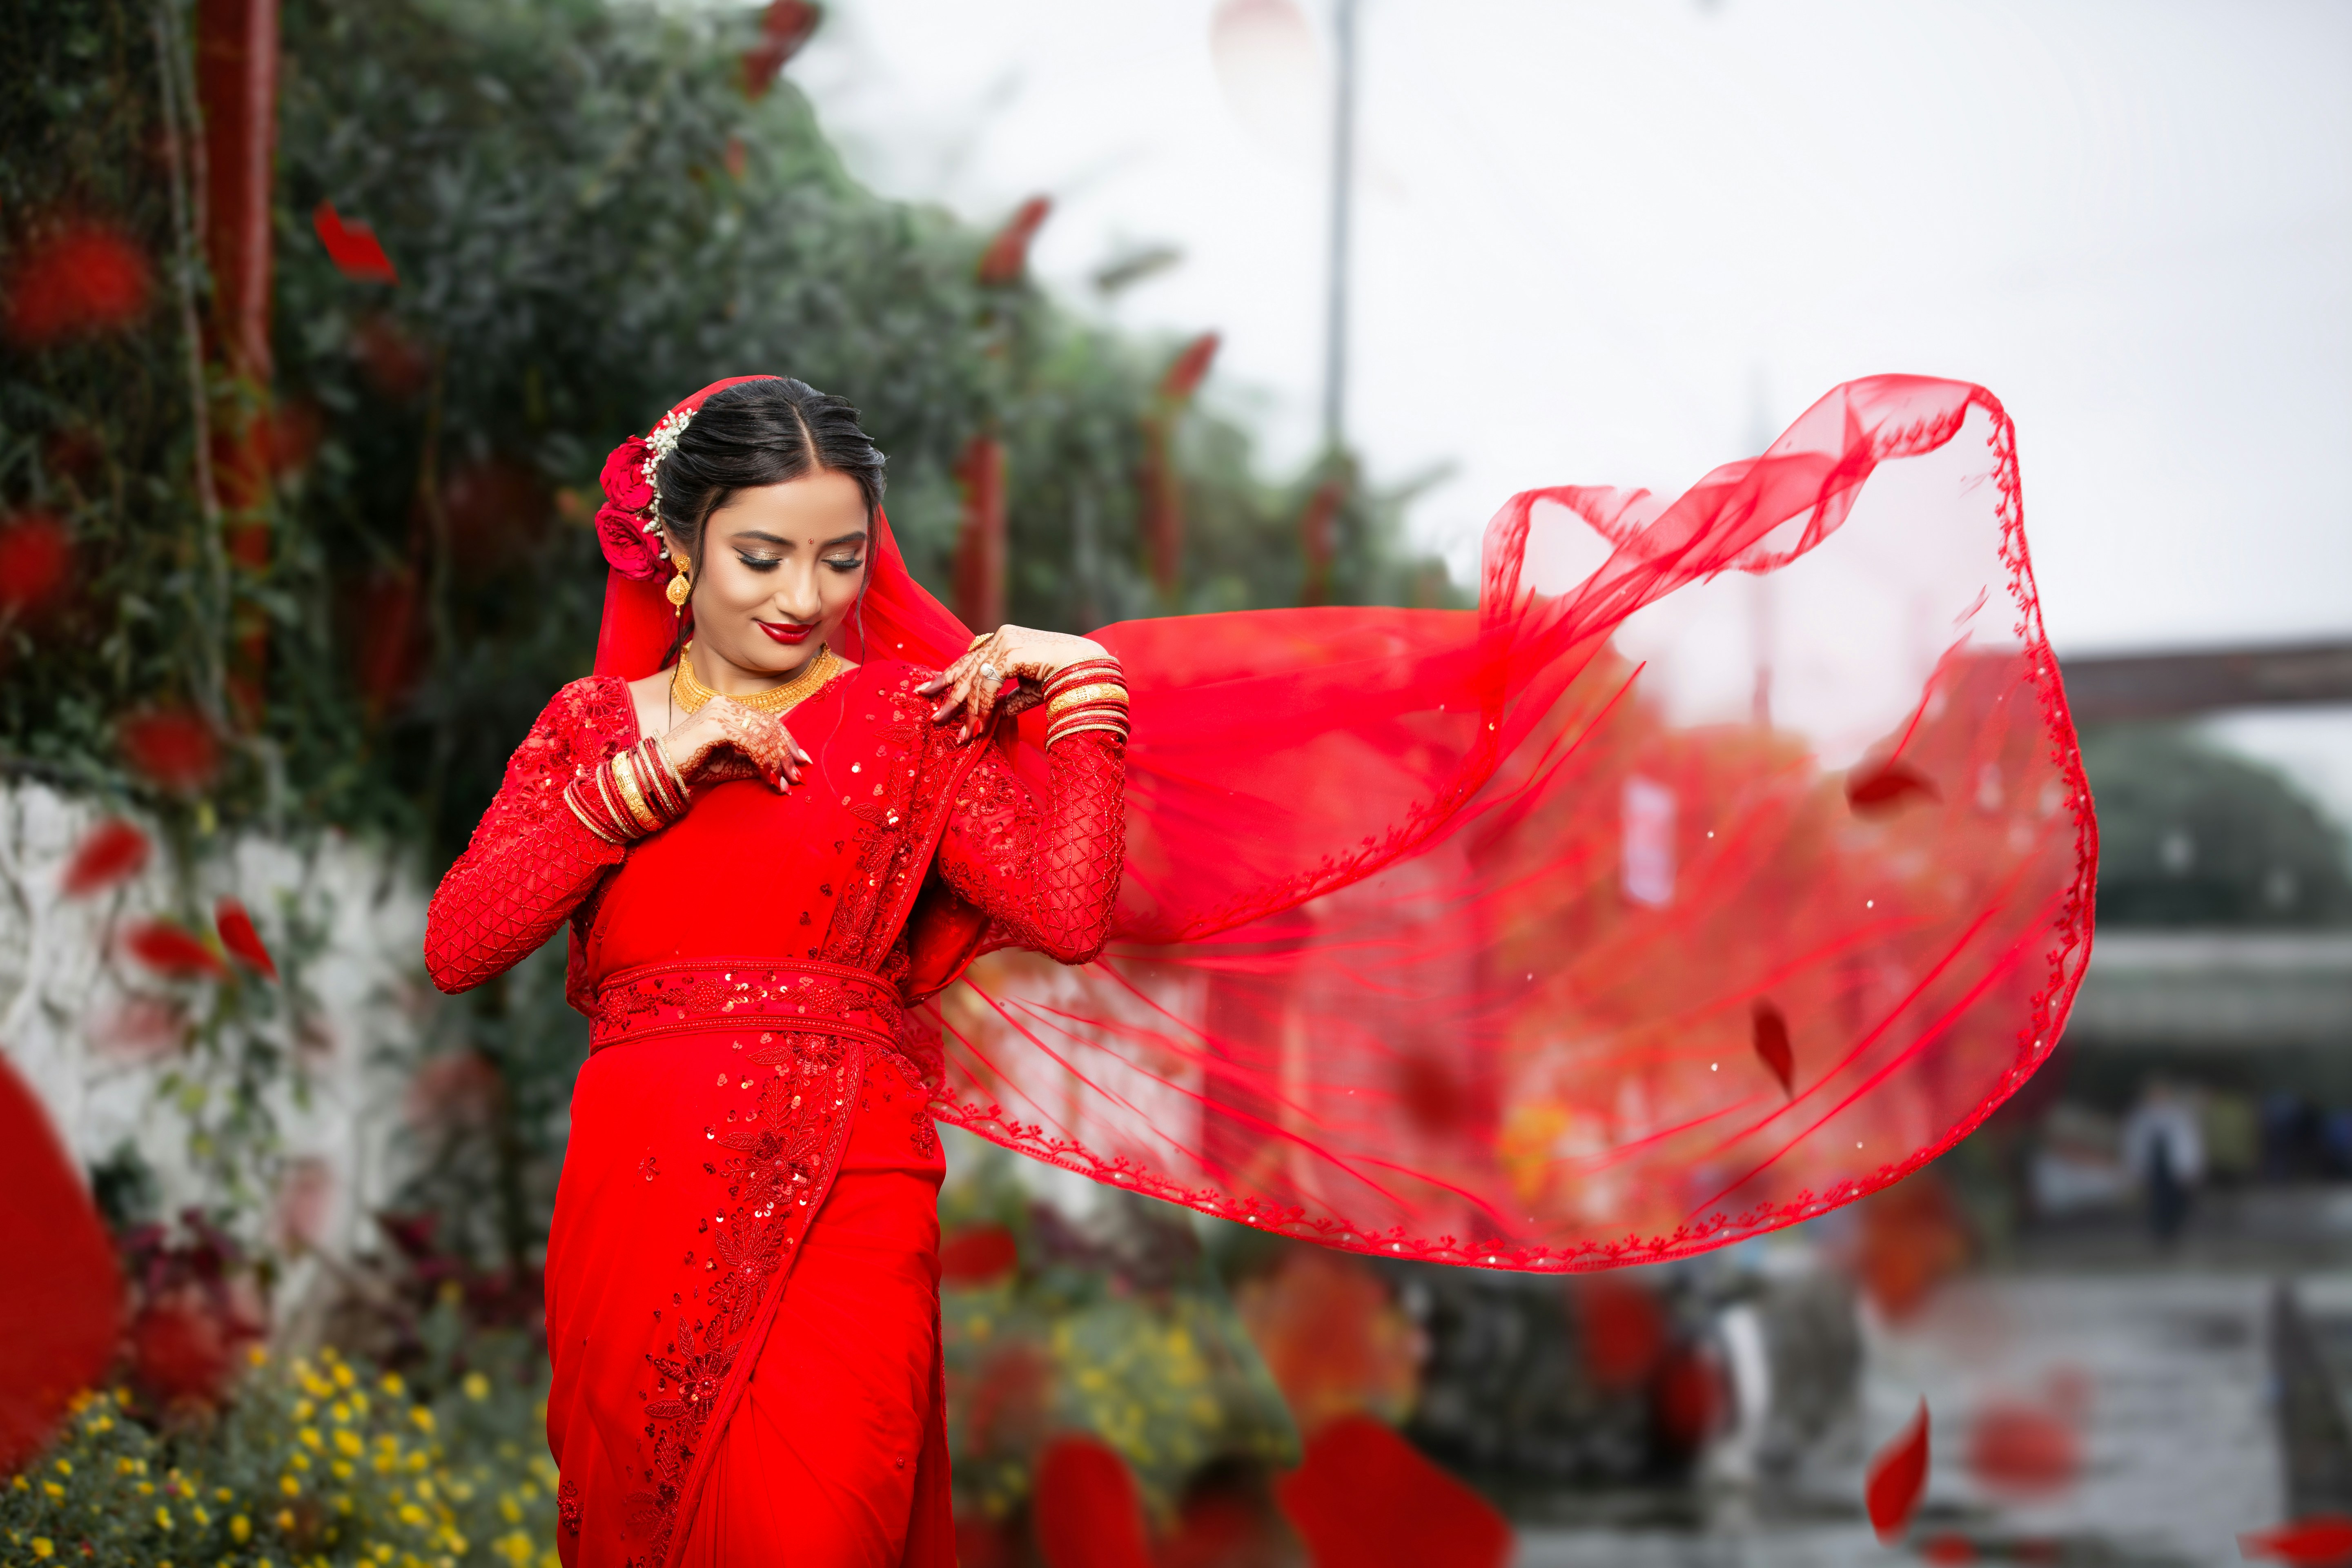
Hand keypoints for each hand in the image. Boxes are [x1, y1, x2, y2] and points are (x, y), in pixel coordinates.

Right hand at [659, 696, 812, 792]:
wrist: (661, 770)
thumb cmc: (694, 767)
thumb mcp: (732, 764)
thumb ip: (755, 761)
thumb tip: (785, 770)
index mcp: (728, 708)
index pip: (767, 719)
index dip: (787, 740)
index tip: (802, 760)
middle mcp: (725, 704)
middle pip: (769, 725)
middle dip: (787, 753)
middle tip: (797, 776)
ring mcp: (719, 712)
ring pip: (763, 734)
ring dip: (778, 761)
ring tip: (785, 782)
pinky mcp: (714, 725)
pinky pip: (751, 743)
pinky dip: (764, 762)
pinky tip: (768, 778)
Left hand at [922, 626, 1109, 741]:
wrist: (1090, 668)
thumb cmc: (1063, 678)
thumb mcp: (1027, 692)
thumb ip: (1006, 701)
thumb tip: (987, 718)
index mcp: (1003, 641)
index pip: (969, 659)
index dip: (949, 677)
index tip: (929, 692)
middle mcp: (1001, 637)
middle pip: (966, 669)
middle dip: (949, 696)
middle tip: (935, 718)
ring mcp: (1005, 641)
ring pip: (976, 680)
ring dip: (969, 711)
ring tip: (962, 734)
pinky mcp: (1011, 651)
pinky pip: (989, 684)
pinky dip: (983, 707)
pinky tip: (979, 726)